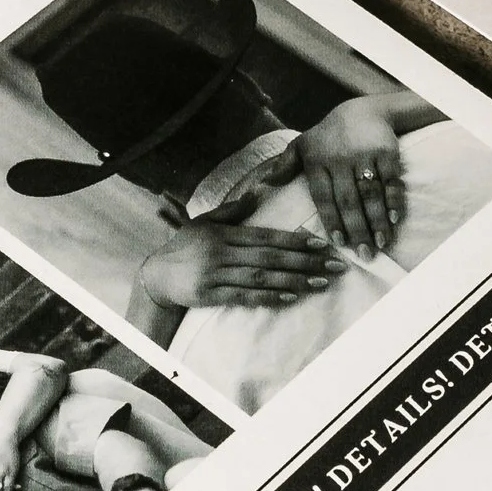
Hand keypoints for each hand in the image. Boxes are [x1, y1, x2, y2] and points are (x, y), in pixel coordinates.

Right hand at [134, 216, 343, 315]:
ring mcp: (217, 275)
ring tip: (321, 283)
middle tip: (334, 266)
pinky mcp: (211, 295)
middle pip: (270, 257)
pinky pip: (245, 296)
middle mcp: (223, 253)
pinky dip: (269, 297)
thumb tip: (258, 193)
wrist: (156, 276)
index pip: (266, 236)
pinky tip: (291, 297)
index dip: (295, 240)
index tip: (322, 244)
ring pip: (262, 277)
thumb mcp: (205, 222)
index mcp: (225, 233)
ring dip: (294, 280)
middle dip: (305, 261)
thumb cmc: (185, 246)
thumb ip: (232, 210)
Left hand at [298, 96, 407, 253]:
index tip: (339, 242)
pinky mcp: (386, 152)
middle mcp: (340, 159)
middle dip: (357, 230)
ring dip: (377, 221)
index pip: (323, 197)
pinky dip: (394, 201)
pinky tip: (394, 220)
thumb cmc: (329, 135)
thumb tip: (265, 182)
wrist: (363, 110)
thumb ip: (284, 164)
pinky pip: (390, 181)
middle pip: (348, 201)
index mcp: (317, 162)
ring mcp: (364, 156)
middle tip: (364, 255)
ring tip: (380, 244)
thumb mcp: (303, 145)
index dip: (332, 220)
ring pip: (370, 194)